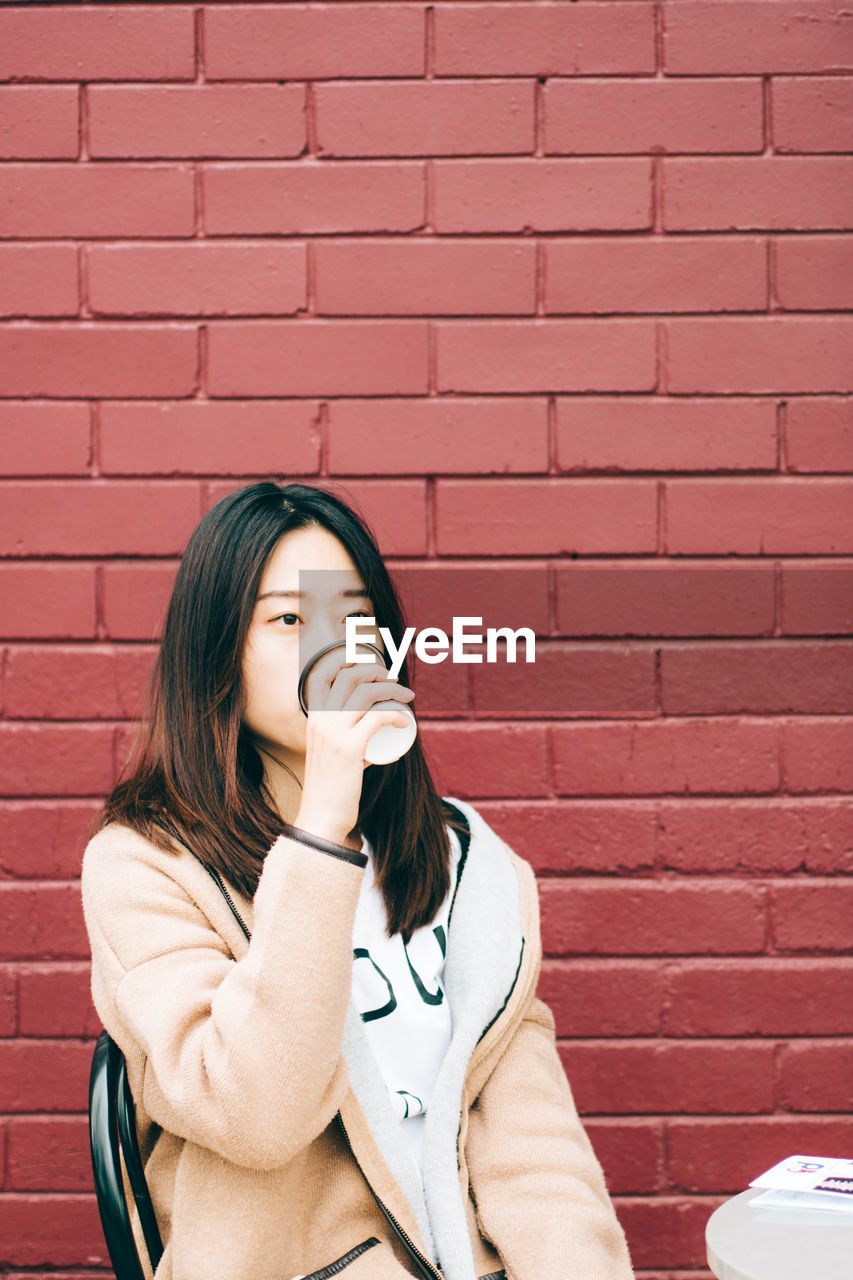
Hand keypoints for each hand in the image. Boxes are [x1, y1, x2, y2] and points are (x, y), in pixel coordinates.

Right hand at [294, 651, 414, 847]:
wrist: (321, 817)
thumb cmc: (331, 788)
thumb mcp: (329, 753)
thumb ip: (343, 738)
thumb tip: (371, 728)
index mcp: (313, 718)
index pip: (324, 674)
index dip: (349, 662)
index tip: (373, 668)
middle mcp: (320, 720)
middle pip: (349, 677)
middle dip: (377, 672)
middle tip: (395, 682)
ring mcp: (333, 733)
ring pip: (366, 693)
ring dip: (392, 689)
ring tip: (407, 697)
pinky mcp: (348, 748)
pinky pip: (377, 717)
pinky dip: (396, 713)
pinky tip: (404, 720)